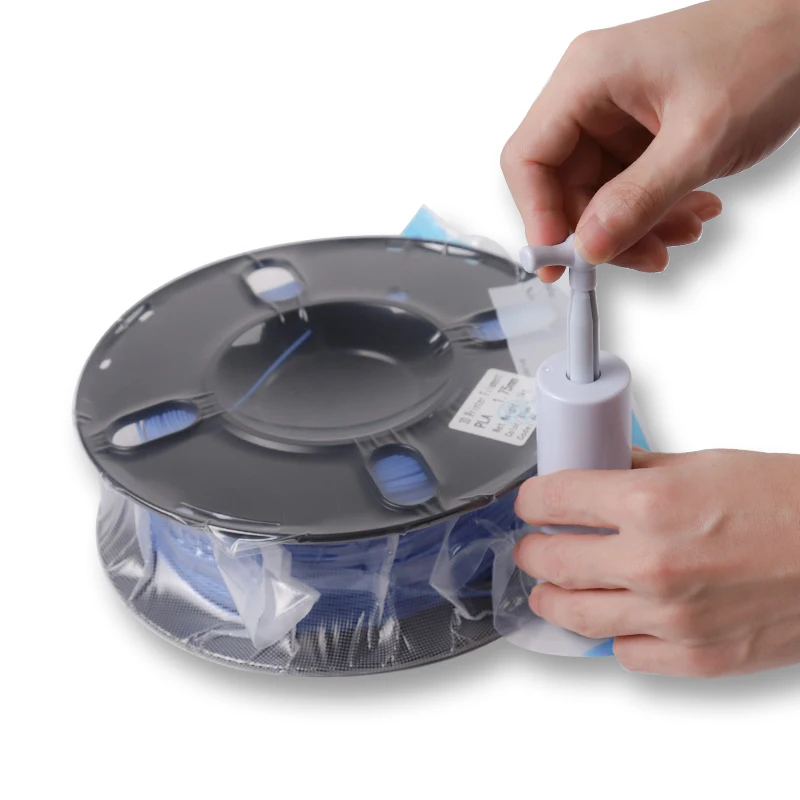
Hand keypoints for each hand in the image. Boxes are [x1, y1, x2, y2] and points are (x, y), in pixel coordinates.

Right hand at [501, 0, 799, 280]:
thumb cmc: (768, 51)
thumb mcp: (700, 139)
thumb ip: (639, 198)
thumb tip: (590, 245)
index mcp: (587, 78)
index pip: (529, 158)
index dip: (537, 214)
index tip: (559, 259)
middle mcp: (591, 96)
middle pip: (561, 186)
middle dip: (597, 230)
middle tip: (634, 258)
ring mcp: (614, 117)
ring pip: (595, 196)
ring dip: (632, 227)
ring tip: (678, 235)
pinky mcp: (637, 136)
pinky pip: (625, 190)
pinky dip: (652, 214)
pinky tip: (688, 216)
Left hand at [513, 449, 799, 676]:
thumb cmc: (789, 504)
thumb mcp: (703, 465)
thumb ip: (638, 470)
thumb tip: (596, 470)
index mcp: (650, 502)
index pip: (552, 500)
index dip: (531, 500)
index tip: (529, 504)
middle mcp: (652, 562)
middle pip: (550, 561)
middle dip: (531, 551)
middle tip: (532, 546)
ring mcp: (671, 616)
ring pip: (574, 615)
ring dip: (552, 599)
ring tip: (550, 589)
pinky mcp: (696, 658)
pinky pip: (625, 653)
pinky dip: (613, 635)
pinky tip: (616, 618)